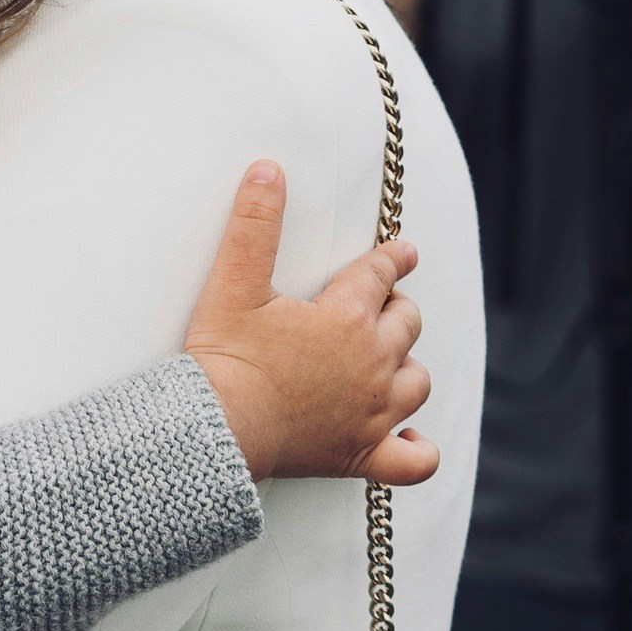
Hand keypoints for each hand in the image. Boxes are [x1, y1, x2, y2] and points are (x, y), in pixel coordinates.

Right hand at [181, 162, 436, 485]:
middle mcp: (372, 363)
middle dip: (395, 310)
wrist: (213, 430)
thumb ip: (254, 224)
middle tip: (378, 306)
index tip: (404, 251)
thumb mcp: (233, 282)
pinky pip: (414, 460)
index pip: (380, 276)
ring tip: (387, 360)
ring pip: (417, 382)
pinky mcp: (362, 456)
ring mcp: (372, 413)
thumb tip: (268, 170)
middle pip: (406, 325)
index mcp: (346, 318)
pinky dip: (419, 449)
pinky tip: (409, 437)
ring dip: (407, 366)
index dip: (393, 259)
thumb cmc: (223, 358)